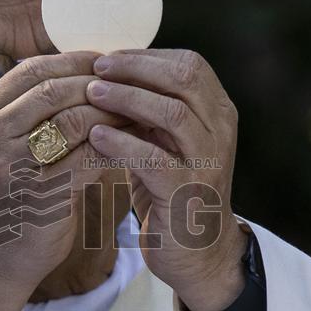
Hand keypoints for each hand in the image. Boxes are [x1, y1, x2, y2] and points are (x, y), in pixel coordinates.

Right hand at [0, 51, 126, 310]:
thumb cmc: (16, 196)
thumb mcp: (12, 146)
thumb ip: (35, 111)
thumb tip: (87, 72)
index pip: (33, 69)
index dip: (74, 61)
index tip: (110, 63)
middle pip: (54, 88)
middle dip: (98, 84)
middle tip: (134, 84)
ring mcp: (11, 162)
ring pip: (73, 118)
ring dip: (112, 111)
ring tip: (140, 111)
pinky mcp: (40, 192)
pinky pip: (88, 154)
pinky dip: (117, 144)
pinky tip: (137, 143)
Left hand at [85, 48, 249, 310]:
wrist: (198, 254)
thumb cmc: (172, 191)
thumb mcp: (167, 142)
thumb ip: (151, 110)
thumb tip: (110, 70)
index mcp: (217, 113)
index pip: (189, 65)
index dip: (147, 56)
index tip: (108, 57)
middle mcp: (219, 132)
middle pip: (185, 79)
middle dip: (137, 68)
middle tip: (97, 67)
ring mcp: (207, 162)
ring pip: (173, 113)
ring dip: (128, 99)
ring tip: (92, 94)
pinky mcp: (186, 193)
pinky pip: (154, 159)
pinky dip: (122, 144)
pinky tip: (95, 137)